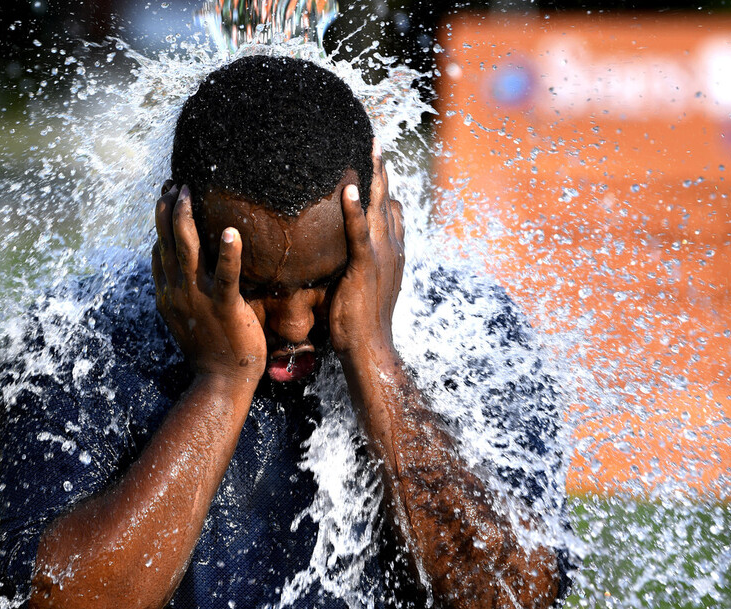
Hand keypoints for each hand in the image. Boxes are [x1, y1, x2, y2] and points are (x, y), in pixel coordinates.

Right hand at [152, 184, 266, 383]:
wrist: (220, 383)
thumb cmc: (212, 351)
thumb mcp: (188, 319)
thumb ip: (185, 294)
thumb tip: (184, 274)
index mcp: (169, 295)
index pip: (160, 251)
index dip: (161, 222)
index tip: (167, 196)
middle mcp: (177, 293)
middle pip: (167, 242)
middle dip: (168, 210)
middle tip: (175, 184)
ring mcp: (198, 299)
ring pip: (186, 251)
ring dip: (186, 219)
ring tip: (189, 192)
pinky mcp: (224, 308)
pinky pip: (225, 276)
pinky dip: (227, 254)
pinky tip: (231, 233)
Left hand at [329, 142, 404, 359]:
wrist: (369, 347)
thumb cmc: (359, 322)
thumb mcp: (361, 286)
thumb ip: (354, 264)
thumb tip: (339, 252)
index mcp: (389, 252)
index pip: (390, 210)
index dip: (384, 185)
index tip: (377, 160)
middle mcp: (390, 248)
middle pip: (387, 200)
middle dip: (382, 170)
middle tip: (374, 140)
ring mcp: (381, 256)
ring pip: (378, 208)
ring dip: (374, 176)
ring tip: (370, 147)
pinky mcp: (365, 267)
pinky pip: (360, 232)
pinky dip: (355, 209)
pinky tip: (348, 188)